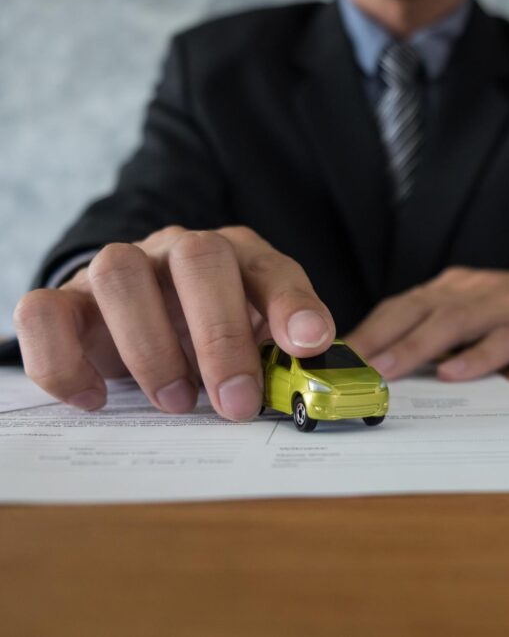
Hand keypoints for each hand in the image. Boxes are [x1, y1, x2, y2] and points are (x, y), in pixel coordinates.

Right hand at [13, 226, 334, 419]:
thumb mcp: (258, 339)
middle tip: (236, 403)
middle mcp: (178, 252)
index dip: (292, 303)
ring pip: (120, 275)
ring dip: (150, 346)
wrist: (143, 314)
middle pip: (198, 260)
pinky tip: (97, 399)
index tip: (310, 343)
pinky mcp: (66, 301)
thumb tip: (316, 378)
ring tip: (176, 401)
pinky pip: (44, 313)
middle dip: (220, 337)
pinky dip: (64, 361)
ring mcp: (119, 270)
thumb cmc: (212, 330)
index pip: (270, 267)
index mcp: (239, 257)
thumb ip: (284, 354)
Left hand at [345, 267, 508, 381]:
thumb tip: (390, 363)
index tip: (334, 358)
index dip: (368, 330)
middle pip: (417, 310)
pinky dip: (477, 356)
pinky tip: (455, 374)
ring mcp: (508, 306)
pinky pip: (503, 340)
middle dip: (378, 338)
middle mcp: (475, 290)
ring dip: (416, 347)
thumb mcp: (480, 311)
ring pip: (453, 323)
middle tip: (346, 367)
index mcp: (455, 288)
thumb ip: (441, 330)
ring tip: (386, 371)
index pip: (401, 306)